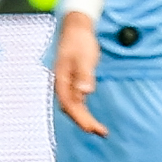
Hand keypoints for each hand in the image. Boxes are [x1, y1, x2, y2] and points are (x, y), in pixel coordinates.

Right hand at [54, 16, 108, 138]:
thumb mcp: (85, 57)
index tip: (91, 128)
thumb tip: (85, 92)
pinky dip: (83, 111)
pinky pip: (76, 101)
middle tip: (101, 133)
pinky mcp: (72, 82)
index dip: (80, 118)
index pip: (69, 104)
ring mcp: (66, 84)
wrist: (76, 29)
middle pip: (71, 108)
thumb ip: (84, 75)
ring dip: (84, 119)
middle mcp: (61, 84)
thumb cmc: (79, 41)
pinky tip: (91, 118)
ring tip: (99, 130)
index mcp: (61, 79)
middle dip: (84, 122)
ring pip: (73, 106)